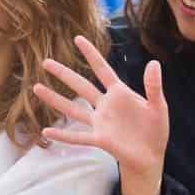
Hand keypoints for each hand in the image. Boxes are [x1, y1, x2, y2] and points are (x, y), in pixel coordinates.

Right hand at [35, 35, 168, 180]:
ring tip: (36, 88)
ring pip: (73, 108)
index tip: (78, 38)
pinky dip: (63, 135)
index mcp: (119, 94)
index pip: (102, 69)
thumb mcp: (158, 106)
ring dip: (55, 99)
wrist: (151, 156)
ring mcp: (100, 122)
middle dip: (63, 73)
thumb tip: (154, 63)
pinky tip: (46, 131)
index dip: (91, 54)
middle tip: (45, 62)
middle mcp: (105, 105)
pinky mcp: (100, 139)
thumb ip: (154, 86)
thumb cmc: (154, 130)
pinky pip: (78, 136)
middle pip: (80, 85)